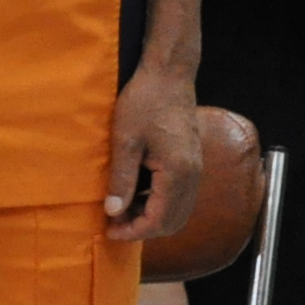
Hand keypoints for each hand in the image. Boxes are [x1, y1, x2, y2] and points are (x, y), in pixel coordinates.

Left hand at [103, 62, 202, 239]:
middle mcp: (192, 176)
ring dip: (151, 217)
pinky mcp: (191, 162)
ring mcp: (195, 169)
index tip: (109, 229)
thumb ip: (122, 179)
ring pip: (178, 211)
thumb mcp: (125, 140)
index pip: (158, 220)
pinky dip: (159, 204)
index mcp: (177, 173)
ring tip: (122, 209)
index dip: (133, 231)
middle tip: (114, 222)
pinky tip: (137, 193)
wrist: (169, 74)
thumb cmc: (145, 101)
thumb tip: (113, 212)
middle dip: (143, 229)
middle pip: (172, 222)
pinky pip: (179, 196)